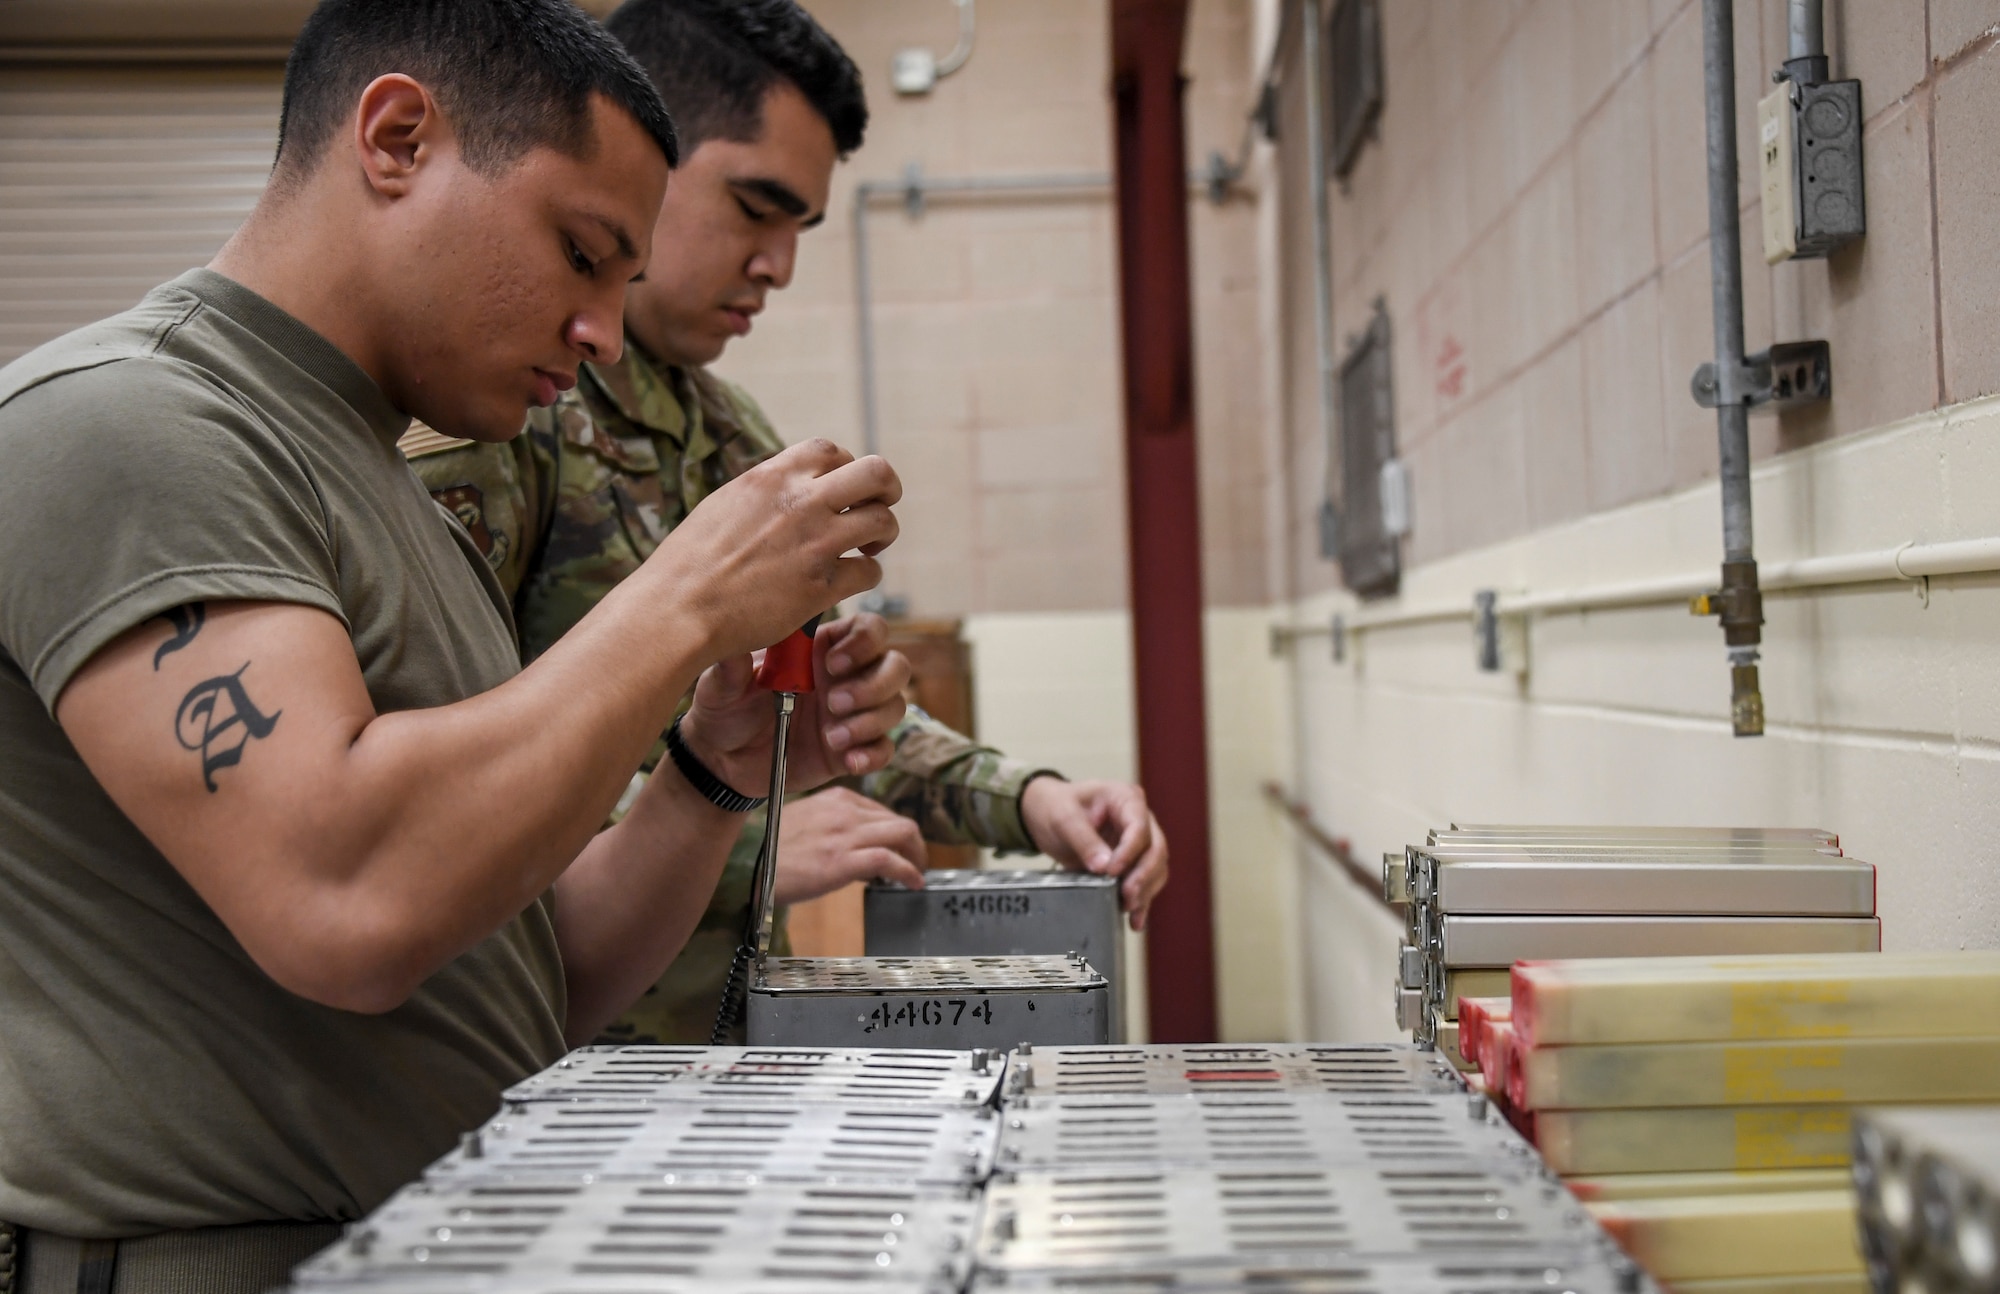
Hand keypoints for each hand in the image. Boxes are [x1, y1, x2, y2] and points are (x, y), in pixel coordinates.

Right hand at [638, 440, 900, 662]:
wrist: (677, 609)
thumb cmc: (689, 564)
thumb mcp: (723, 505)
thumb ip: (764, 492)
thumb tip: (787, 486)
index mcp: (771, 477)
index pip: (831, 450)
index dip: (845, 467)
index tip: (841, 491)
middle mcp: (800, 502)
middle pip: (876, 472)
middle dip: (887, 489)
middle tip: (877, 508)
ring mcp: (815, 543)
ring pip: (883, 521)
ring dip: (883, 534)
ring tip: (868, 548)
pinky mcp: (821, 586)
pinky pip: (870, 572)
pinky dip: (867, 576)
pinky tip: (850, 582)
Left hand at [678, 614, 910, 797]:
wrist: (722, 760)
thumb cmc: (725, 710)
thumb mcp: (720, 686)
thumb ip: (730, 669)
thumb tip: (734, 645)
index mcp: (820, 649)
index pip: (867, 629)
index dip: (863, 641)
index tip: (832, 663)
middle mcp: (847, 677)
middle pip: (896, 665)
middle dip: (874, 684)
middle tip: (833, 703)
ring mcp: (854, 714)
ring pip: (896, 706)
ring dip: (871, 720)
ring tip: (832, 737)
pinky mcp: (853, 749)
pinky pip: (885, 749)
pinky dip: (872, 754)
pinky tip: (847, 760)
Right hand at [771, 787, 928, 905]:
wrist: (746, 865)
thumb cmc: (769, 850)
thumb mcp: (804, 823)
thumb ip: (832, 827)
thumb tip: (855, 848)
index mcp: (835, 798)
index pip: (879, 810)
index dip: (893, 832)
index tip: (897, 848)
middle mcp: (845, 811)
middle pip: (897, 821)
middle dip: (913, 843)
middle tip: (915, 862)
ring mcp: (846, 834)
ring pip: (902, 834)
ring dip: (917, 856)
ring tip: (917, 872)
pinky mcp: (844, 860)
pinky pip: (891, 861)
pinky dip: (909, 871)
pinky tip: (912, 883)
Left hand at [1020, 778, 1168, 930]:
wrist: (1047, 814)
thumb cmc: (1056, 806)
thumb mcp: (1063, 818)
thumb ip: (1084, 840)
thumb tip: (1104, 867)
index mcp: (1125, 798)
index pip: (1139, 827)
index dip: (1130, 852)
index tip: (1112, 871)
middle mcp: (1139, 818)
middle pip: (1156, 849)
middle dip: (1144, 875)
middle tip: (1127, 896)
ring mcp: (1139, 841)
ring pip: (1156, 868)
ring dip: (1146, 890)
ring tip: (1129, 909)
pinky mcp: (1133, 862)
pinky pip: (1145, 882)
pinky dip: (1142, 900)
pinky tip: (1136, 919)